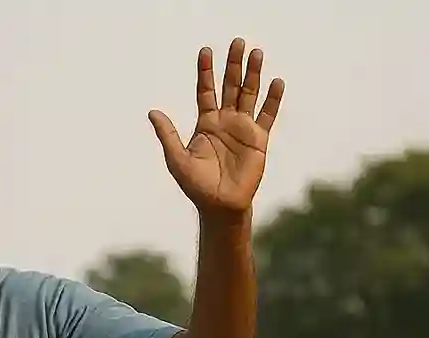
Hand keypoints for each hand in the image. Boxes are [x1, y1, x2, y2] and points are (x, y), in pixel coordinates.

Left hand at [149, 38, 284, 214]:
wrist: (220, 205)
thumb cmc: (196, 185)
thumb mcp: (177, 158)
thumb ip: (168, 134)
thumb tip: (152, 112)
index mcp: (205, 123)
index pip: (205, 91)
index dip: (205, 72)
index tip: (205, 51)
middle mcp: (225, 122)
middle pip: (230, 86)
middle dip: (233, 65)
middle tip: (237, 42)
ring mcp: (243, 129)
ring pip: (249, 94)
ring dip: (253, 74)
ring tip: (256, 53)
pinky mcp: (258, 139)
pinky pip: (267, 115)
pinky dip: (272, 99)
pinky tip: (276, 82)